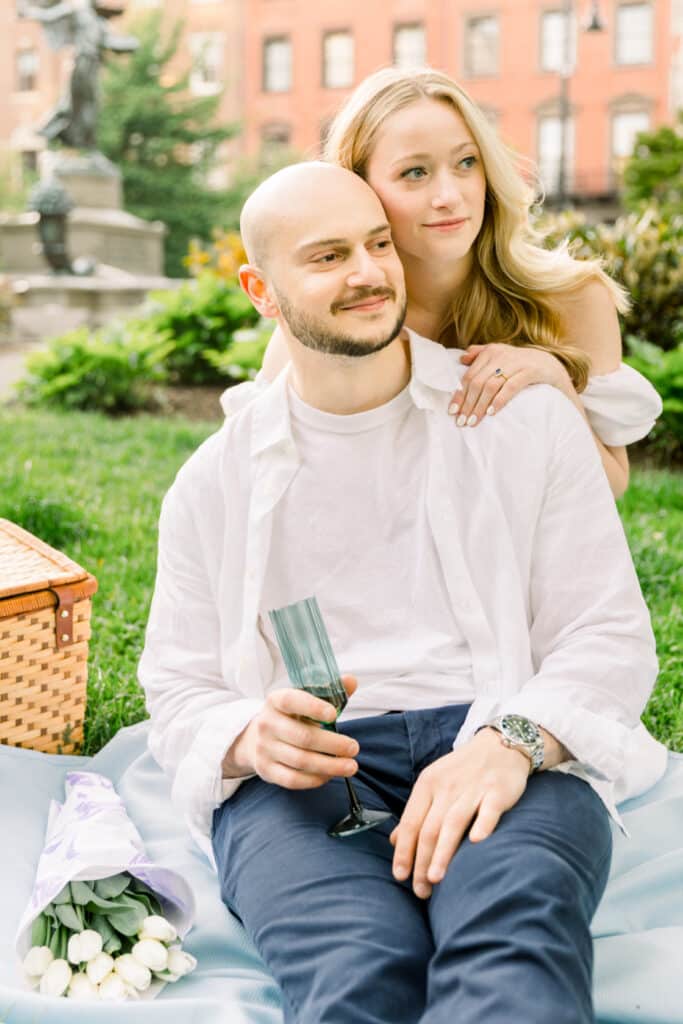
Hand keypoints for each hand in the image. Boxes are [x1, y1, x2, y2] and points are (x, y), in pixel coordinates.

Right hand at [224, 676, 358, 789]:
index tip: (333, 714)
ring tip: (350, 766)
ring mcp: (265, 748)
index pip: (291, 701)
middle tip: (354, 748)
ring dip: (329, 766)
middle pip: (302, 737)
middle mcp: (267, 723)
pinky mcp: (266, 770)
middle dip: (332, 744)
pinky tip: (330, 775)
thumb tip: (351, 681)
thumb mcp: (305, 699)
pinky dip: (314, 779)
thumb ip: (329, 690)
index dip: (312, 707)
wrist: (258, 738)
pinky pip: (292, 779)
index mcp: (276, 700)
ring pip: (300, 761)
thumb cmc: (291, 717)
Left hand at [390, 728, 529, 898]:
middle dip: (422, 862)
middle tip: (420, 890)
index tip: (399, 876)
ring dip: (443, 852)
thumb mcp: (434, 784)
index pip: (411, 821)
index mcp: (428, 784)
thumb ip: (416, 812)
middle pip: (429, 828)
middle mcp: (447, 786)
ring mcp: (473, 788)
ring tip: (436, 879)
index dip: (404, 850)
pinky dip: (482, 824)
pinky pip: (489, 810)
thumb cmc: (463, 770)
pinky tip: (477, 842)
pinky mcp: (497, 791)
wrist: (500, 744)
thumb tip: (395, 841)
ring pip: (453, 823)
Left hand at [448, 343, 571, 426]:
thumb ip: (480, 354)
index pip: (469, 376)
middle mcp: (501, 355)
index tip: (452, 412)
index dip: (459, 395)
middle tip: (462, 422)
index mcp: (490, 351)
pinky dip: (499, 401)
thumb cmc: (519, 364)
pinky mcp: (530, 371)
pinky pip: (510, 387)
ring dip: (480, 406)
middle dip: (468, 404)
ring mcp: (516, 363)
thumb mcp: (500, 355)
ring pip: (490, 386)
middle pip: (477, 383)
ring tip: (474, 421)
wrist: (550, 365)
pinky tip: (491, 412)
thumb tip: (461, 358)